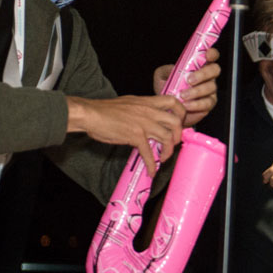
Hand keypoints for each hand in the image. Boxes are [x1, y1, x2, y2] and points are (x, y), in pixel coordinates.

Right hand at [66, 94, 185, 174]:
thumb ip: (144, 109)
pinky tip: (152, 170)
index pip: (173, 102)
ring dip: (168, 151)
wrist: (90, 114)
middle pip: (176, 122)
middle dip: (178, 135)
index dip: (181, 113)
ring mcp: (144, 123)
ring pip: (167, 138)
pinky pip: (149, 152)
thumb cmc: (106, 110)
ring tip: (164, 157)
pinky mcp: (136, 135)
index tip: (179, 123)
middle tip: (173, 143)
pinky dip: (152, 164)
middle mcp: (149, 111)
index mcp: (148, 102)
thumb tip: (151, 119)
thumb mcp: (130, 103)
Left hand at [153, 48, 220, 127]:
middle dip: (203, 74)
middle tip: (189, 80)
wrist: (167, 106)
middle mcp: (208, 76)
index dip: (212, 53)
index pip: (211, 55)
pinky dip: (196, 104)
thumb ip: (168, 69)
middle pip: (215, 70)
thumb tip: (174, 69)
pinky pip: (207, 103)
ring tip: (183, 96)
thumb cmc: (167, 87)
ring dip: (197, 91)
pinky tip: (186, 105)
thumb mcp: (162, 75)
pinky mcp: (209, 104)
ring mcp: (210, 90)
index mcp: (200, 65)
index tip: (207, 55)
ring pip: (211, 88)